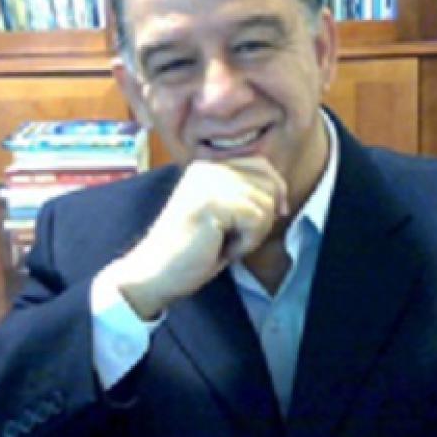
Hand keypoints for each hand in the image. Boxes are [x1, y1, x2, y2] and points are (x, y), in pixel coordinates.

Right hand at [103, 157, 288, 319]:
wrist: (154, 272)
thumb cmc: (191, 251)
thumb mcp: (223, 215)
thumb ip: (245, 196)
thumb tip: (281, 195)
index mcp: (208, 166)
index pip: (261, 164)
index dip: (275, 190)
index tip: (274, 214)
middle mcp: (208, 168)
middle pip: (268, 182)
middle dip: (264, 216)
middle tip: (237, 237)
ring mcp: (209, 182)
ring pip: (266, 203)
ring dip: (253, 233)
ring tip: (225, 243)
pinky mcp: (212, 202)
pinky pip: (256, 219)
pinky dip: (247, 242)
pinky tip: (222, 249)